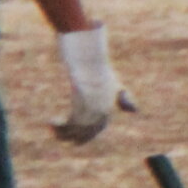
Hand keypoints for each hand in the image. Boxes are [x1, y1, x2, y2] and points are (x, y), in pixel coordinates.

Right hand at [52, 24, 137, 143]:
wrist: (87, 50)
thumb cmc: (97, 65)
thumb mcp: (114, 82)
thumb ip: (122, 98)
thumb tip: (135, 110)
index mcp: (110, 104)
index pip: (100, 128)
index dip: (86, 135)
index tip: (72, 138)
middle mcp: (104, 106)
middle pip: (89, 131)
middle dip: (73, 136)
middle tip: (58, 134)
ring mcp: (93, 101)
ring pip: (79, 128)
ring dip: (63, 133)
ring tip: (52, 127)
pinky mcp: (81, 96)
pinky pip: (72, 119)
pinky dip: (61, 125)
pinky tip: (52, 122)